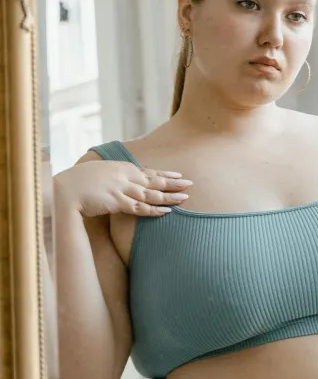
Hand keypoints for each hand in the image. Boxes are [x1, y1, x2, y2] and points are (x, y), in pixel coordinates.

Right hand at [53, 160, 192, 218]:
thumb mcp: (100, 172)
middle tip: (190, 183)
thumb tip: (125, 181)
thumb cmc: (79, 181)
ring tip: (185, 198)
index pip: (148, 171)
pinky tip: (167, 211)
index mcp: (121, 168)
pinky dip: (155, 210)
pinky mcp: (118, 202)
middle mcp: (124, 177)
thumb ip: (115, 176)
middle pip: (154, 181)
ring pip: (151, 194)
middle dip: (173, 183)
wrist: (65, 189)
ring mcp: (122, 189)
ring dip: (169, 196)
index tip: (179, 175)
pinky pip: (140, 208)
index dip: (164, 174)